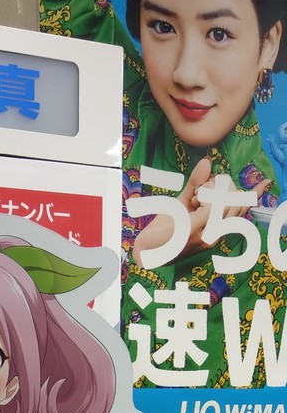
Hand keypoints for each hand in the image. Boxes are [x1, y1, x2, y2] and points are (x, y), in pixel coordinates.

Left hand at [133, 158, 271, 266]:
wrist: (146, 250)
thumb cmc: (163, 229)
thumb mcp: (181, 203)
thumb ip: (195, 184)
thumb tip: (207, 162)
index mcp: (216, 229)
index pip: (240, 209)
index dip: (253, 195)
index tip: (266, 182)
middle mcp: (217, 234)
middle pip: (234, 198)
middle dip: (219, 186)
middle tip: (198, 196)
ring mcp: (209, 235)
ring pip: (225, 198)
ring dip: (209, 191)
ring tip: (194, 201)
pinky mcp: (197, 232)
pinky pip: (212, 204)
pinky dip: (203, 196)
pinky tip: (194, 203)